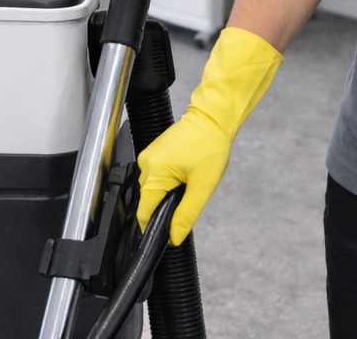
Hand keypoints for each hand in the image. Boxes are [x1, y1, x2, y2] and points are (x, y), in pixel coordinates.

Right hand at [136, 27, 281, 244]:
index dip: (154, 227)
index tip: (167, 235)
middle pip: (148, 200)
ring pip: (152, 188)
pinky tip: (184, 176)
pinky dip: (167, 182)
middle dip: (164, 207)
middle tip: (187, 201)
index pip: (144, 211)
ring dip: (167, 194)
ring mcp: (148, 156)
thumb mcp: (202, 187)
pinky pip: (155, 175)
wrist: (212, 118)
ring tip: (188, 185)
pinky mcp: (154, 152)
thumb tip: (174, 237)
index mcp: (153, 173)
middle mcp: (145, 164)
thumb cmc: (209, 148)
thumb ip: (186, 215)